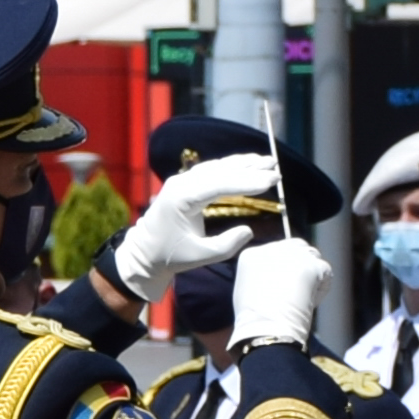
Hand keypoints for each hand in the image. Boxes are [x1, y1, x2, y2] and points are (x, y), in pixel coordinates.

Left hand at [110, 155, 280, 295]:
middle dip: (249, 169)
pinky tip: (247, 165)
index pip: (219, 184)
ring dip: (242, 163)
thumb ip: (226, 245)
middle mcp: (181, 183)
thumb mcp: (201, 256)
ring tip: (266, 161)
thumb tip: (248, 230)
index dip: (246, 181)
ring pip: (216, 167)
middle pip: (220, 171)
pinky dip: (230, 167)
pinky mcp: (184, 184)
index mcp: (182, 198)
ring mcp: (181, 181)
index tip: (270, 181)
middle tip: (275, 168)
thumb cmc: (170, 257)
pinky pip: (210, 170)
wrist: (143, 254)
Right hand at [227, 236, 332, 348]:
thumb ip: (260, 275)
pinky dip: (322, 288)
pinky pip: (326, 272)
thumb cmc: (253, 318)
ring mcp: (294, 255)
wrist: (266, 327)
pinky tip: (312, 302)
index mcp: (253, 255)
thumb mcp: (245, 289)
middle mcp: (273, 249)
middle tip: (299, 288)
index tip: (282, 284)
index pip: (276, 251)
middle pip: (297, 248)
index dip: (283, 267)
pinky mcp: (312, 266)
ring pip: (313, 257)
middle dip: (300, 265)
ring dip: (312, 274)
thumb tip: (275, 277)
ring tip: (304, 297)